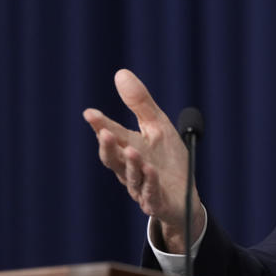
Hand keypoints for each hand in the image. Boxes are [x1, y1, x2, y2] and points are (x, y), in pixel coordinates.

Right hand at [83, 69, 203, 251]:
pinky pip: (152, 193)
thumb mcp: (158, 127)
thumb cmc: (168, 160)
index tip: (90, 113)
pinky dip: (151, 182)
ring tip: (132, 150)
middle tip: (104, 132)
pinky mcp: (157, 202)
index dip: (101, 125)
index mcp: (128, 149)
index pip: (112, 136)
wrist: (185, 195)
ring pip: (132, 177)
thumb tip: (120, 73)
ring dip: (131, 164)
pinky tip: (151, 170)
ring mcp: (142, 188)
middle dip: (109, 146)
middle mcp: (130, 170)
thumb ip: (140, 103)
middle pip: (114, 159)